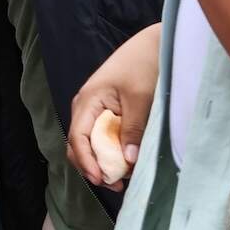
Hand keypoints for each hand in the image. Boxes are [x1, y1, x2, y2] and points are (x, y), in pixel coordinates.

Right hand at [68, 23, 160, 190]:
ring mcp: (94, 108)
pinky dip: (110, 151)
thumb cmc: (142, 66)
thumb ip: (132, 129)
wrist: (152, 45)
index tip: (101, 180)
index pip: (77, 138)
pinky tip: (126, 158)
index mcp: (87, 101)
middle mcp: (85, 106)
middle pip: (78, 144)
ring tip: (125, 175)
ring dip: (102, 161)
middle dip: (92, 166)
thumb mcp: (140, 99)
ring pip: (89, 142)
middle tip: (117, 184)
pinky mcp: (106, 110)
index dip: (86, 162)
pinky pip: (100, 136)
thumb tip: (128, 160)